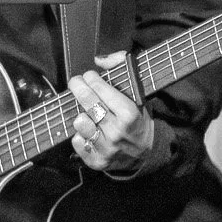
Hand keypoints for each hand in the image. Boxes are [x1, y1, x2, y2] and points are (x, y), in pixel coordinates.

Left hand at [69, 57, 155, 176]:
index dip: (91, 78)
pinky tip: (89, 131)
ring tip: (86, 112)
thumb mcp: (139, 94)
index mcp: (130, 114)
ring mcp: (106, 148)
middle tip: (76, 82)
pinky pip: (77, 142)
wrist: (145, 153)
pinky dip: (80, 135)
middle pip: (88, 103)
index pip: (101, 89)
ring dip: (80, 115)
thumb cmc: (139, 120)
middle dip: (78, 87)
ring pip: (80, 123)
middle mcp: (117, 131)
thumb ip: (122, 69)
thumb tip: (99, 60)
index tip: (89, 75)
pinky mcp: (97, 161)